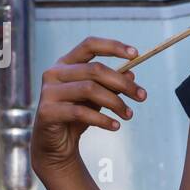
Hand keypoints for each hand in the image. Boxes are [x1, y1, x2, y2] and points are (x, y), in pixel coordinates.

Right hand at [30, 37, 145, 177]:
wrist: (56, 145)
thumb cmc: (77, 117)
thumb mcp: (97, 98)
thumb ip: (111, 84)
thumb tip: (132, 74)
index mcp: (65, 63)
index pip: (90, 45)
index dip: (113, 46)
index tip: (135, 54)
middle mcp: (54, 73)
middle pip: (95, 69)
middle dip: (122, 83)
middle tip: (142, 96)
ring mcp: (48, 91)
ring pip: (89, 89)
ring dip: (115, 102)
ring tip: (129, 115)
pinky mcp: (47, 111)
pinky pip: (80, 112)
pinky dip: (102, 119)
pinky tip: (115, 126)